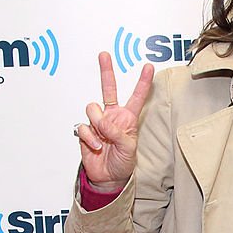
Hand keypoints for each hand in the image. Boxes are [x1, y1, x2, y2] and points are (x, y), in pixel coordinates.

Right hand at [76, 52, 153, 188]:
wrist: (108, 176)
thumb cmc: (123, 162)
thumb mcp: (128, 148)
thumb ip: (118, 133)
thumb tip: (103, 123)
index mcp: (128, 118)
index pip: (136, 97)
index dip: (142, 82)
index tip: (148, 67)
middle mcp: (112, 116)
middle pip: (108, 89)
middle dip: (106, 71)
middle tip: (104, 55)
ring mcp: (98, 122)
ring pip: (92, 109)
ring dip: (98, 124)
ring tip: (104, 140)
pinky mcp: (86, 130)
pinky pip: (84, 127)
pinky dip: (90, 138)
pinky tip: (96, 146)